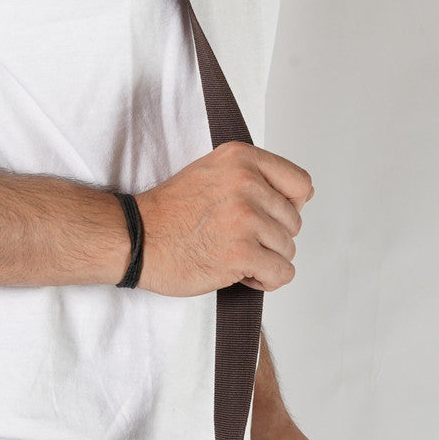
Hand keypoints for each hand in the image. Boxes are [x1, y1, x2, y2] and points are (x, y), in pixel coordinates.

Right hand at [135, 141, 313, 298]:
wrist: (135, 239)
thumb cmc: (168, 214)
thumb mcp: (212, 173)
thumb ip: (254, 177)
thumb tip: (303, 195)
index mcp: (241, 159)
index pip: (300, 183)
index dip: (290, 206)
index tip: (268, 217)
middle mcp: (246, 183)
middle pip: (294, 222)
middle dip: (271, 238)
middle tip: (239, 241)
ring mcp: (244, 218)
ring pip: (288, 249)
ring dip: (265, 260)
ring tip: (234, 256)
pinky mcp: (240, 253)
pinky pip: (281, 274)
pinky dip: (265, 281)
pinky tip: (241, 274)